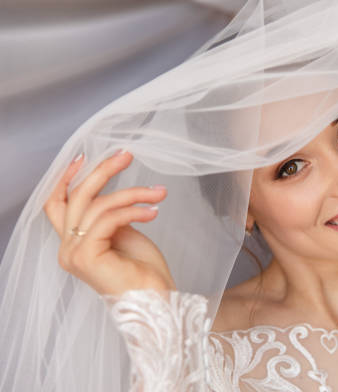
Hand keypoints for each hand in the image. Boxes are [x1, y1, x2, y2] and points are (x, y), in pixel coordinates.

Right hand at [43, 150, 175, 295]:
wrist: (157, 301)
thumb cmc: (144, 272)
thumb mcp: (125, 234)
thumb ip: (110, 216)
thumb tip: (112, 192)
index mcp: (73, 244)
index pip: (58, 204)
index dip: (66, 179)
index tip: (85, 156)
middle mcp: (67, 249)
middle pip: (78, 198)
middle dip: (103, 172)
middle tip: (127, 155)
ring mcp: (74, 254)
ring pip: (98, 206)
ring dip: (133, 194)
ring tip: (159, 193)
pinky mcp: (87, 257)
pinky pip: (109, 219)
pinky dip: (134, 210)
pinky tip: (154, 211)